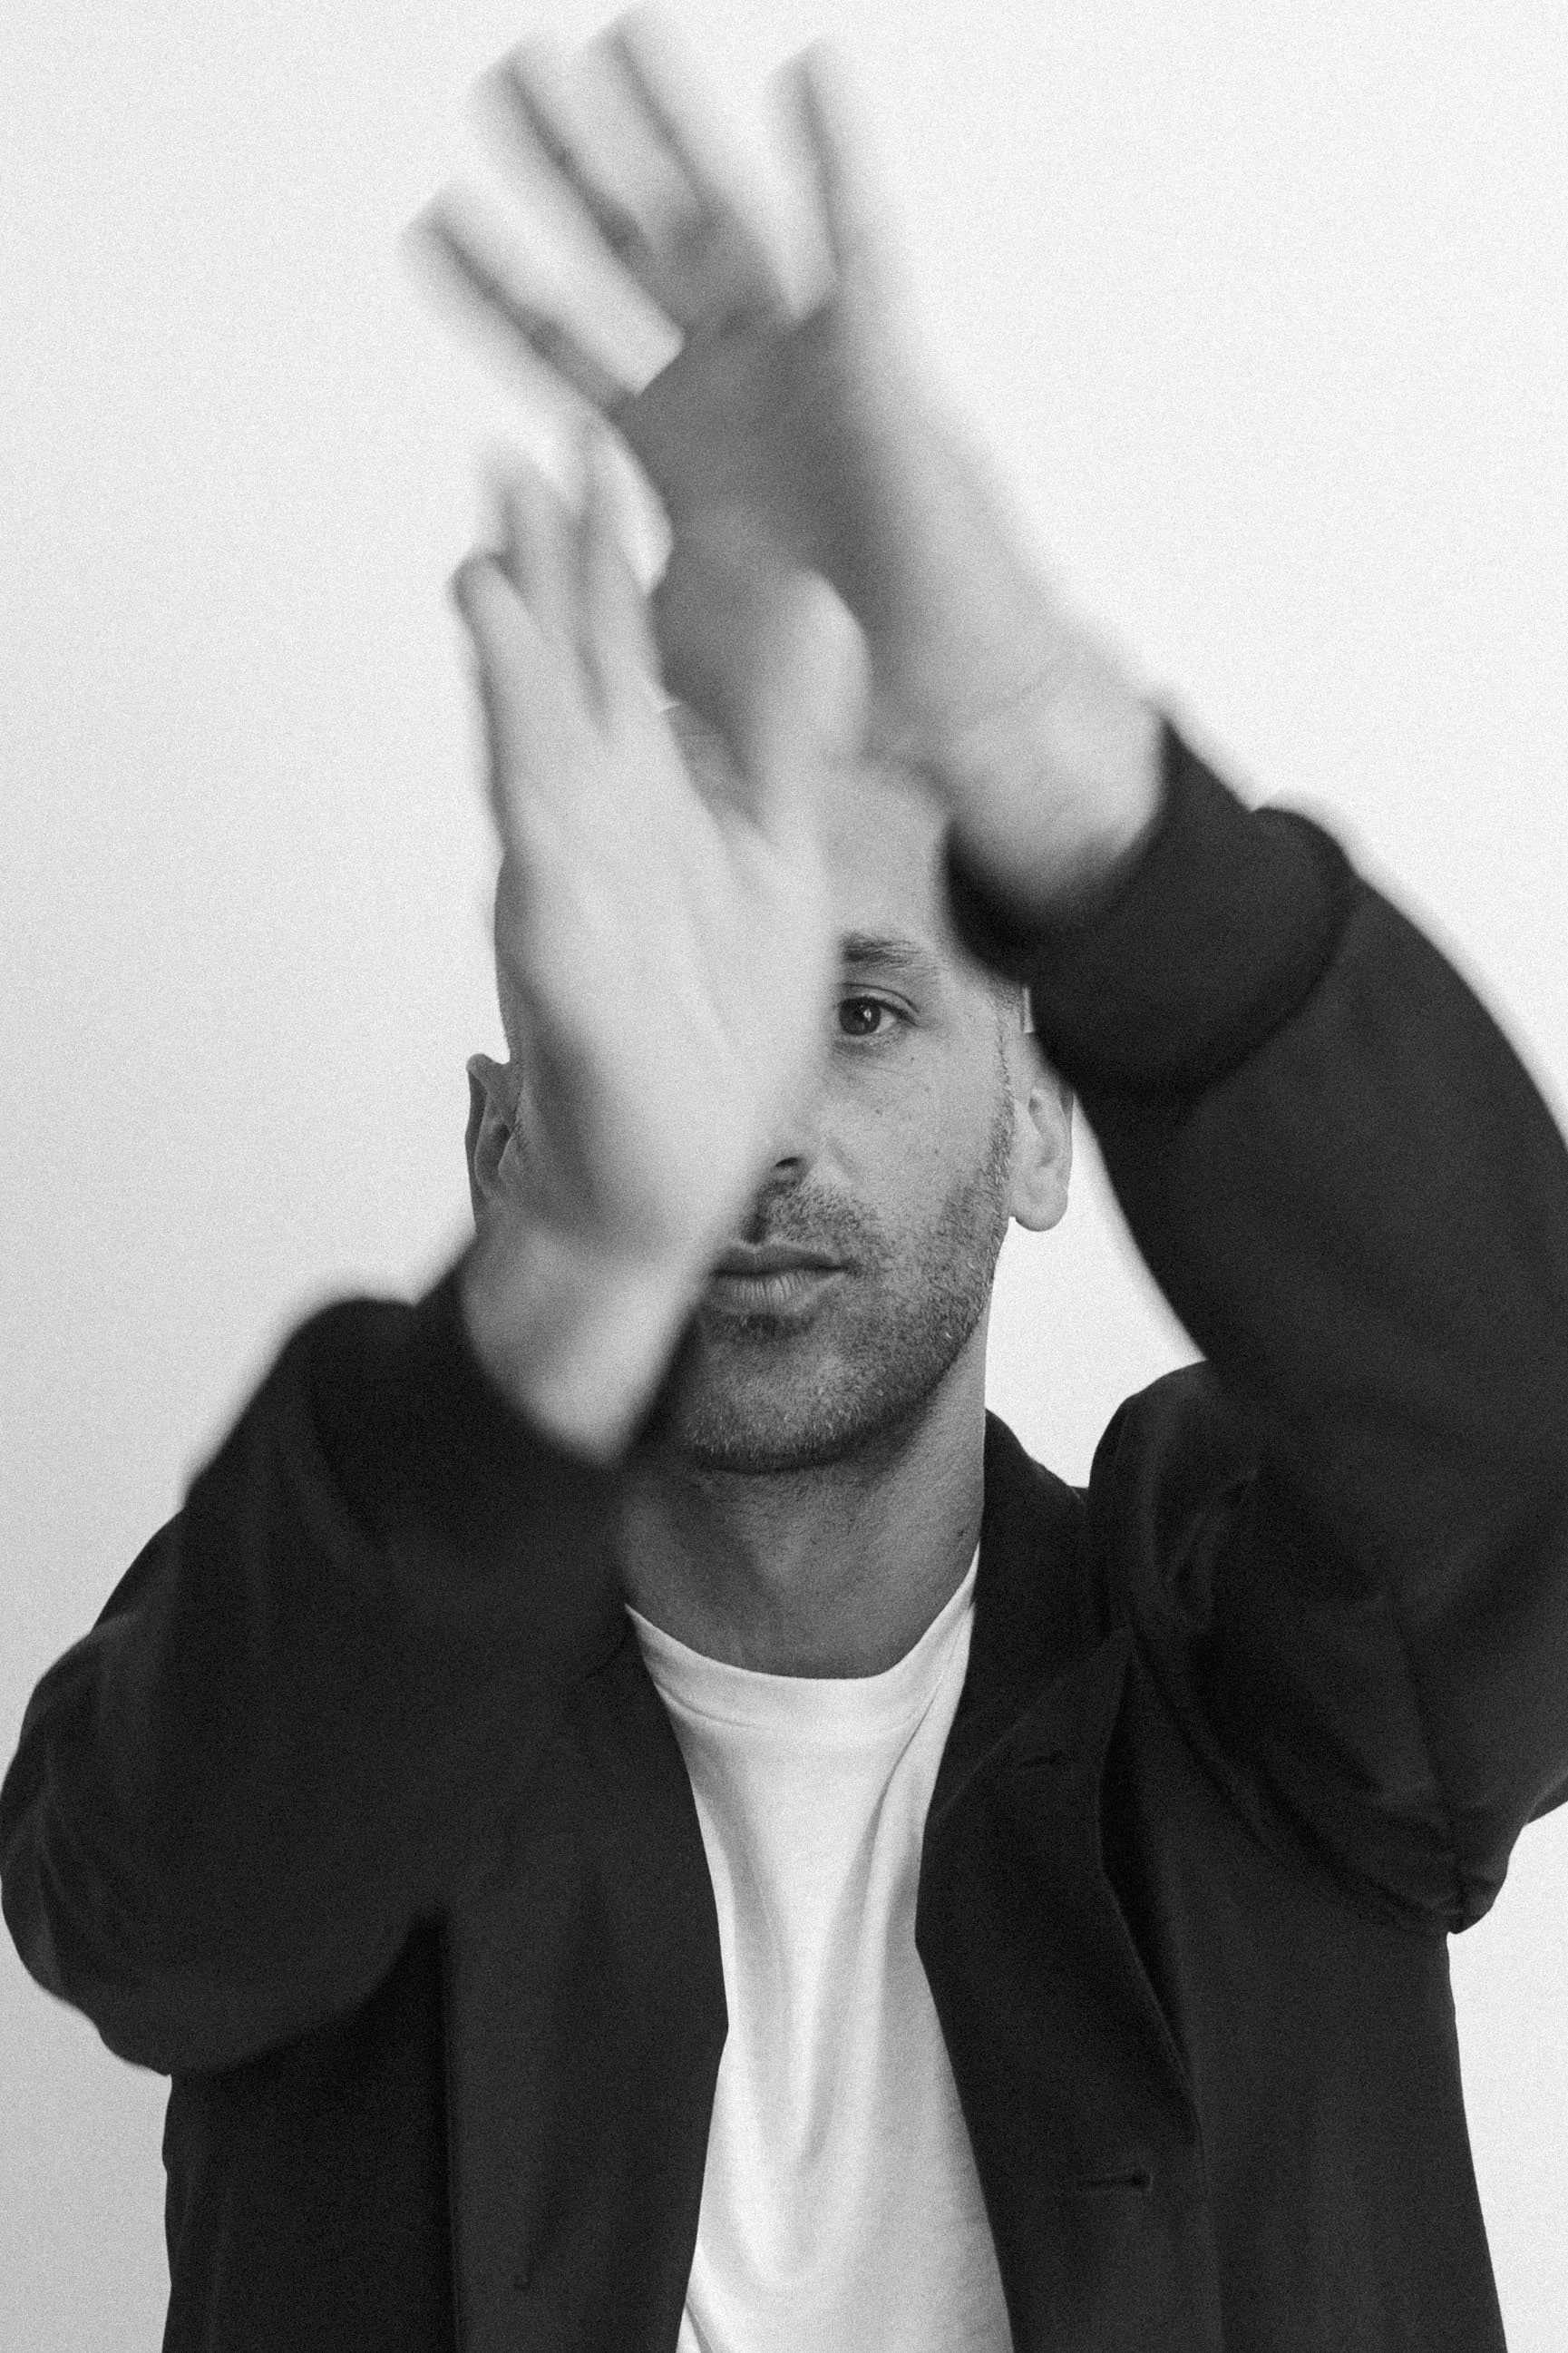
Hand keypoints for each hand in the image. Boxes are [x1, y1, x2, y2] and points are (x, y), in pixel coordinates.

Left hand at [417, 10, 1158, 904]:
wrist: (935, 695)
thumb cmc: (830, 673)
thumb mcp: (674, 638)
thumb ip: (595, 599)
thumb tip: (505, 591)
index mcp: (677, 446)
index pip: (566, 346)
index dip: (499, 291)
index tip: (431, 226)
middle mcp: (731, 385)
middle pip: (628, 256)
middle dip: (567, 171)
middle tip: (505, 82)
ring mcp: (801, 363)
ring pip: (720, 222)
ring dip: (671, 132)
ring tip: (615, 39)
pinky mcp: (874, 365)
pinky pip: (852, 246)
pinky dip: (833, 163)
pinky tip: (807, 76)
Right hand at [452, 439, 857, 1444]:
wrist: (669, 1178)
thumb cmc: (705, 1028)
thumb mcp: (776, 856)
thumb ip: (782, 739)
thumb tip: (813, 606)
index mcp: (643, 799)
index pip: (614, 657)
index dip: (602, 557)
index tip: (593, 449)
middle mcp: (590, 835)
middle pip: (557, 687)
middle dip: (536, 582)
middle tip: (512, 460)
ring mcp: (570, 906)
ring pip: (528, 777)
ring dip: (505, 688)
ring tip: (482, 580)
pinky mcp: (571, 990)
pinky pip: (548, 914)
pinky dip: (539, 853)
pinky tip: (528, 793)